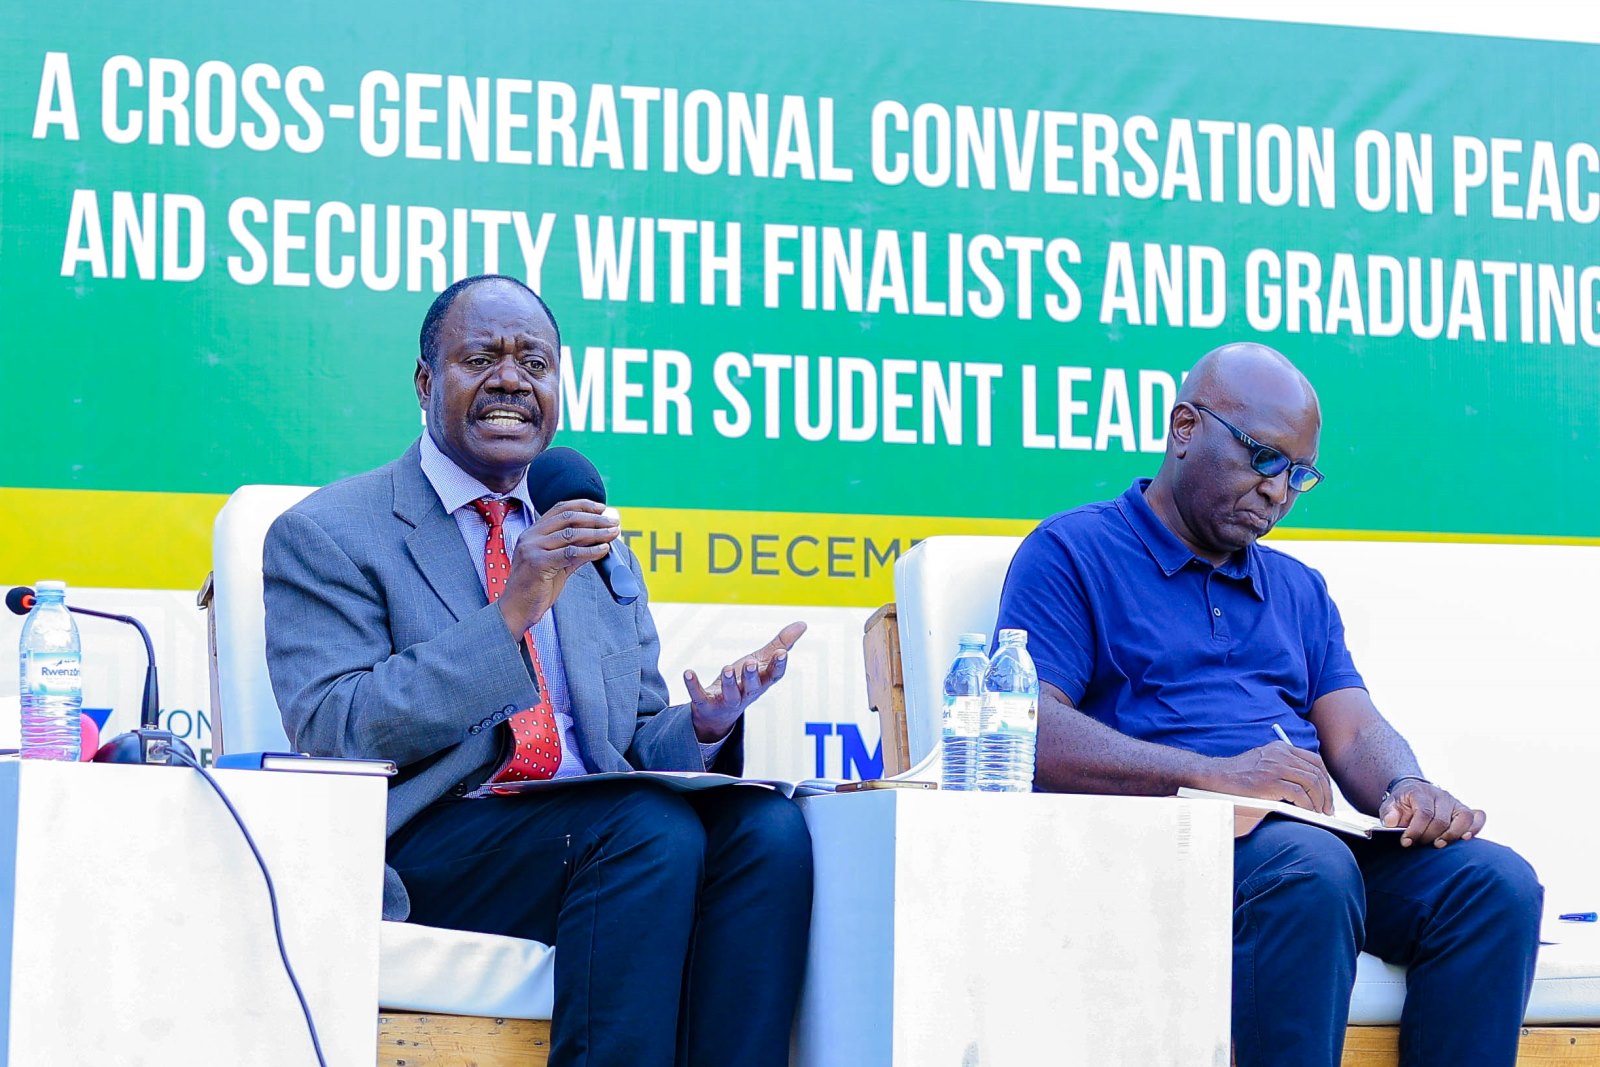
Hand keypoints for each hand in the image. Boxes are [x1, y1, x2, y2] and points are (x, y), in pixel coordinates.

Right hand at [498, 500, 618, 634]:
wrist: (516, 609)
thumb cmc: (534, 589)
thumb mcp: (556, 565)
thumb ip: (573, 552)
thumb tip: (597, 541)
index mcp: (533, 533)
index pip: (559, 509)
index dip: (583, 505)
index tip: (601, 508)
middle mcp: (531, 537)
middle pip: (568, 518)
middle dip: (594, 518)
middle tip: (613, 522)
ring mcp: (532, 548)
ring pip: (571, 534)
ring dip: (596, 532)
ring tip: (612, 533)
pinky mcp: (538, 563)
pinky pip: (570, 553)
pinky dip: (590, 550)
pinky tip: (603, 550)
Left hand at [684, 622, 806, 742]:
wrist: (719, 713)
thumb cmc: (744, 682)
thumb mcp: (762, 661)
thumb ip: (781, 643)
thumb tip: (803, 624)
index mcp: (761, 682)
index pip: (774, 676)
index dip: (778, 666)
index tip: (782, 653)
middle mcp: (746, 693)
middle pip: (753, 687)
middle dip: (752, 676)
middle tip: (750, 663)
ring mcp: (726, 701)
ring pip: (731, 694)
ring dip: (729, 682)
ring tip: (727, 668)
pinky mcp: (706, 704)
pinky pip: (700, 696)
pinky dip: (693, 686)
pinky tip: (688, 672)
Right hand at [1200, 742, 1335, 814]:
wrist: (1213, 776)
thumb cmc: (1236, 775)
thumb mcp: (1263, 762)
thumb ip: (1283, 767)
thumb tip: (1306, 787)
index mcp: (1280, 748)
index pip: (1315, 761)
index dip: (1325, 780)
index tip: (1327, 795)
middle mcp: (1280, 754)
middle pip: (1316, 772)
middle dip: (1326, 794)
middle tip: (1327, 809)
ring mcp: (1275, 767)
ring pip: (1311, 782)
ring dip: (1319, 801)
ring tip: (1318, 813)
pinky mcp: (1269, 782)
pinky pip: (1299, 794)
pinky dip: (1307, 805)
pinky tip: (1306, 812)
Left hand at [1381, 780, 1485, 847]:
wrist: (1414, 792)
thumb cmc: (1403, 803)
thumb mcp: (1390, 805)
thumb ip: (1389, 813)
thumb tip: (1390, 822)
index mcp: (1421, 793)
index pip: (1424, 813)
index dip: (1416, 830)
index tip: (1406, 842)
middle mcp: (1441, 796)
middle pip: (1442, 820)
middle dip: (1429, 836)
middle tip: (1419, 845)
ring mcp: (1455, 803)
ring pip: (1464, 818)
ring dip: (1453, 835)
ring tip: (1439, 845)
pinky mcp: (1465, 811)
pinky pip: (1478, 817)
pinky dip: (1476, 828)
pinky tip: (1465, 838)